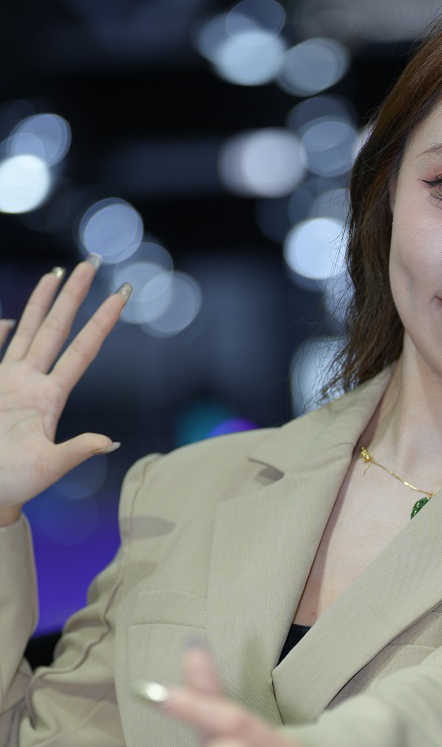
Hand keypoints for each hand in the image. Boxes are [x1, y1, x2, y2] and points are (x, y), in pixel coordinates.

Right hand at [0, 258, 129, 522]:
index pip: (83, 349)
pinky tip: (9, 317)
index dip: (102, 321)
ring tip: (57, 274)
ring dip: (42, 302)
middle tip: (92, 261)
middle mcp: (32, 383)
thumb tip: (110, 442)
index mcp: (50, 397)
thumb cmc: (12, 484)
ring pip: (28, 331)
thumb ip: (76, 452)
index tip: (124, 295)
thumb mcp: (47, 468)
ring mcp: (9, 383)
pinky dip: (0, 332)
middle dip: (74, 295)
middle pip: (57, 328)